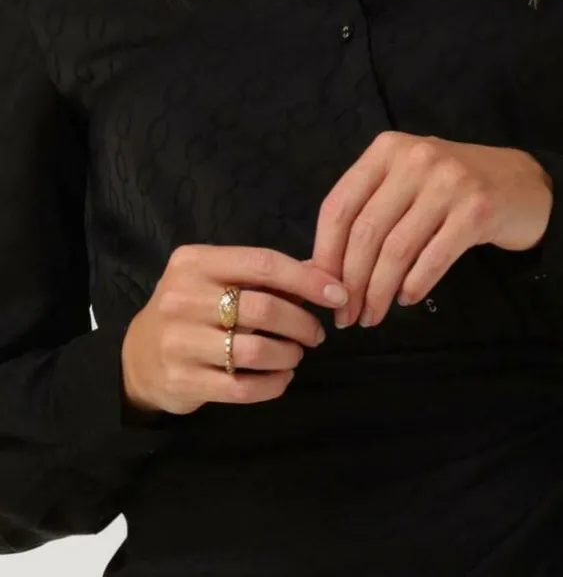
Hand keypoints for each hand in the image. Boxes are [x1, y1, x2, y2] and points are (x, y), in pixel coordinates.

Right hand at [121, 245, 349, 416]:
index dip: (307, 279)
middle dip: (302, 323)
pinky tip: (281, 378)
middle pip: (264, 308)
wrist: (138, 359)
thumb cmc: (192, 310)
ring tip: (295, 354)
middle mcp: (182, 297)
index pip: (263, 263)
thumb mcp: (219, 279)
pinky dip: (273, 384)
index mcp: (195, 262)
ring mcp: (179, 341)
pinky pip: (243, 387)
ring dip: (289, 354)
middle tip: (316, 334)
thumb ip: (267, 275)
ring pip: (256, 350)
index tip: (336, 295)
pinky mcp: (182, 380)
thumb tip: (324, 272)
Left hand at [310, 131, 552, 329]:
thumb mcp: (406, 183)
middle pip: (365, 231)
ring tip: (373, 316)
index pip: (339, 206)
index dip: (325, 254)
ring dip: (379, 292)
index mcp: (387, 149)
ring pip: (396, 249)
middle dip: (350, 282)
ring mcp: (448, 182)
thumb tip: (318, 267)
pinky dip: (414, 285)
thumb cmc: (453, 188)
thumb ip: (367, 212)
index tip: (322, 291)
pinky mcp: (477, 210)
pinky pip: (432, 258)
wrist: (525, 184)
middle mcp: (415, 159)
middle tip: (347, 316)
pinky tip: (407, 299)